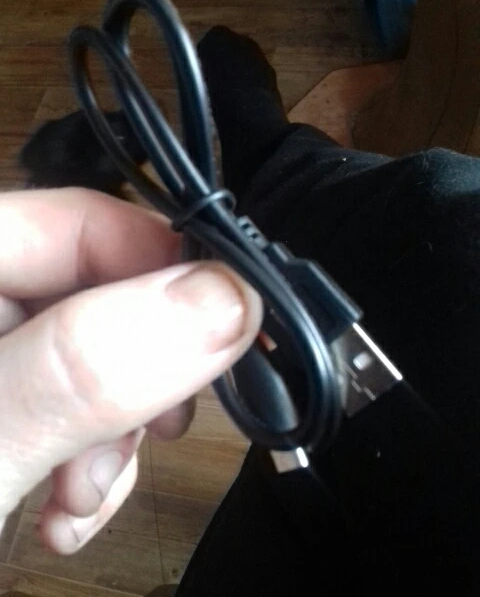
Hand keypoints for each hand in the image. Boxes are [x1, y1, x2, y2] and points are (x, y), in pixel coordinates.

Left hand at [0, 188, 261, 554]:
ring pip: (92, 361)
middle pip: (94, 297)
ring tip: (86, 495)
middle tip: (154, 431)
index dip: (165, 268)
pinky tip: (67, 507)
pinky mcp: (0, 404)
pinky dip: (88, 460)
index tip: (229, 326)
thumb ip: (81, 370)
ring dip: (112, 432)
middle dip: (135, 373)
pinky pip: (70, 408)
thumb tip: (221, 301)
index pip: (78, 223)